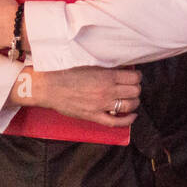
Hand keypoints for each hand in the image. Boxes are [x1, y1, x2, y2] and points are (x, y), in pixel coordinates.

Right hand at [15, 65, 141, 126]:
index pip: (134, 77)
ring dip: (134, 102)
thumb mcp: (89, 64)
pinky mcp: (94, 116)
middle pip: (134, 91)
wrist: (49, 86)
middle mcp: (107, 91)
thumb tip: (121, 69)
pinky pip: (116, 122)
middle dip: (136, 88)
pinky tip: (132, 115)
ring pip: (129, 105)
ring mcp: (101, 105)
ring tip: (131, 98)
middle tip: (132, 86)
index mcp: (106, 76)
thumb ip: (106, 68)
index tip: (134, 76)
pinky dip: (128, 120)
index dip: (137, 77)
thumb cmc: (66, 72)